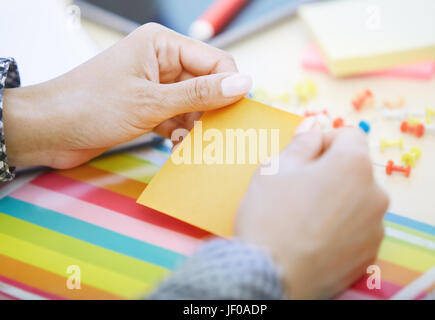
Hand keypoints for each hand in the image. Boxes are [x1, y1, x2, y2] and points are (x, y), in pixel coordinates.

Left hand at [3, 23, 251, 167]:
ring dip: (196, 124)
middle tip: (217, 134)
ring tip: (191, 142)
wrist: (49, 130)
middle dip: (212, 110)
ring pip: (194, 103)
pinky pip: (178, 117)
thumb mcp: (152, 101)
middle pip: (206, 83)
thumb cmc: (91, 106)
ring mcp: (155, 85)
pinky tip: (175, 144)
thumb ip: (199, 94)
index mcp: (162, 45)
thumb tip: (243, 83)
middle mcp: (161, 61)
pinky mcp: (148, 106)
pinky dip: (180, 132)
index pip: (215, 61)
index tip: (238, 115)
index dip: (230, 86)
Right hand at [236, 117, 388, 298]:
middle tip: (298, 189)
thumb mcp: (276, 168)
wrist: (271, 275)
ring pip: (356, 199)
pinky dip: (340, 227)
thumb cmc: (270, 216)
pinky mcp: (370, 254)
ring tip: (304, 217)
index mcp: (353, 165)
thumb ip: (301, 142)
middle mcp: (375, 193)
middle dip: (329, 172)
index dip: (323, 141)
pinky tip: (314, 237)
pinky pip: (357, 228)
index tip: (303, 157)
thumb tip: (313, 125)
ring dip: (336, 199)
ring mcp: (375, 227)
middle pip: (354, 169)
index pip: (348, 135)